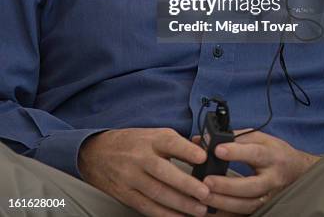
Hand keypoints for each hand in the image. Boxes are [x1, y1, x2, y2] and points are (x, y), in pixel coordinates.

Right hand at [78, 128, 209, 215]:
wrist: (98, 153)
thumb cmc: (132, 143)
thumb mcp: (153, 135)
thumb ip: (178, 144)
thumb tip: (204, 151)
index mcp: (150, 139)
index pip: (169, 142)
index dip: (186, 150)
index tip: (203, 157)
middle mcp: (140, 157)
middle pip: (163, 171)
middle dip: (186, 184)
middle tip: (205, 193)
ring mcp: (131, 177)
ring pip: (157, 193)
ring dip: (180, 203)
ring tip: (198, 209)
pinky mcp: (126, 194)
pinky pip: (147, 207)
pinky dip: (165, 215)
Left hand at [192, 129, 320, 214]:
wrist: (297, 170)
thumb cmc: (274, 151)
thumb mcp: (260, 138)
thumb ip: (234, 137)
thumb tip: (206, 138)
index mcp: (271, 155)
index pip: (254, 153)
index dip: (236, 152)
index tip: (217, 150)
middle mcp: (272, 178)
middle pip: (251, 186)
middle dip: (227, 185)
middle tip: (207, 181)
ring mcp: (269, 196)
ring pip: (248, 204)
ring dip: (225, 202)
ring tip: (205, 196)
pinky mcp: (265, 207)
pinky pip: (246, 213)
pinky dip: (229, 213)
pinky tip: (213, 209)